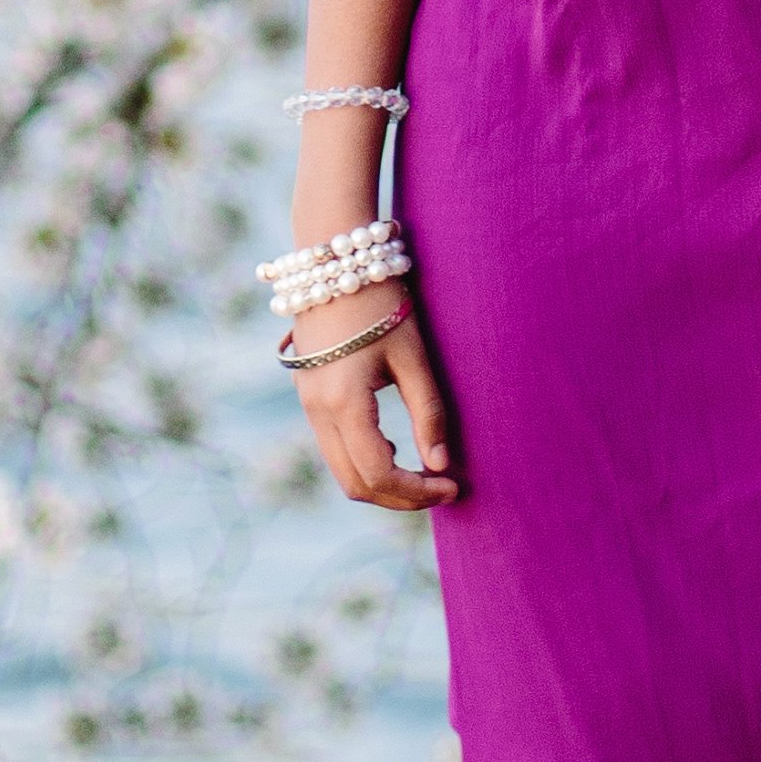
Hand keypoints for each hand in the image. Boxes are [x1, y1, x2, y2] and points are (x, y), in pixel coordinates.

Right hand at [289, 291, 461, 512]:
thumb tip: (441, 465)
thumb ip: (428, 412)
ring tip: (425, 472)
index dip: (417, 492)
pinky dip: (366, 462)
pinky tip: (398, 448)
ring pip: (342, 471)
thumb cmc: (381, 302)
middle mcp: (317, 411)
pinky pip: (335, 449)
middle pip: (355, 484)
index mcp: (343, 402)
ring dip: (383, 482)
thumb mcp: (413, 356)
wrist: (335, 263)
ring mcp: (307, 405)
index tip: (453, 487)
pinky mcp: (308, 397)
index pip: (379, 474)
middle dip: (399, 497)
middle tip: (441, 489)